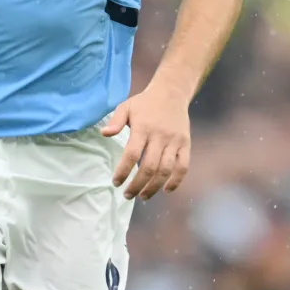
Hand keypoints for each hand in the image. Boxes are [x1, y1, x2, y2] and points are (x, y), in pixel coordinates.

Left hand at [102, 85, 191, 199]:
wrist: (172, 93)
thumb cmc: (145, 103)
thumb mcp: (126, 106)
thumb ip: (115, 121)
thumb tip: (104, 134)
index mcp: (143, 127)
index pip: (132, 154)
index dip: (123, 171)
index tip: (116, 182)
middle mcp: (160, 136)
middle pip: (149, 167)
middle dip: (137, 185)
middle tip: (127, 195)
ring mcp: (175, 141)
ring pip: (165, 170)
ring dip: (154, 187)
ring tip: (143, 196)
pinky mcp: (185, 144)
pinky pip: (183, 166)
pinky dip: (176, 181)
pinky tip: (166, 190)